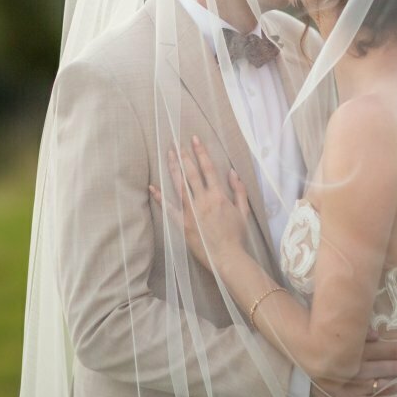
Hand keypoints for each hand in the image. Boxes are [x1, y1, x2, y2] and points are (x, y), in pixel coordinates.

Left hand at [150, 136, 249, 269]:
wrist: (228, 257)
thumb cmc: (237, 236)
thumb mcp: (244, 211)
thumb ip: (239, 190)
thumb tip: (232, 172)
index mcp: (218, 196)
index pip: (208, 168)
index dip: (201, 152)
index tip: (194, 139)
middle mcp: (203, 200)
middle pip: (191, 173)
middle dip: (184, 157)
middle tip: (177, 144)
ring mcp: (191, 212)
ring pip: (180, 186)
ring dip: (173, 169)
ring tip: (168, 156)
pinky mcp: (183, 224)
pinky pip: (169, 209)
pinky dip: (160, 198)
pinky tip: (152, 187)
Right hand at [310, 329, 396, 396]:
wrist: (297, 355)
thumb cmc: (319, 336)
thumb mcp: (335, 328)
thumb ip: (357, 330)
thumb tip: (376, 334)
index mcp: (356, 349)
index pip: (389, 350)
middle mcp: (357, 368)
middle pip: (391, 367)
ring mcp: (353, 385)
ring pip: (384, 385)